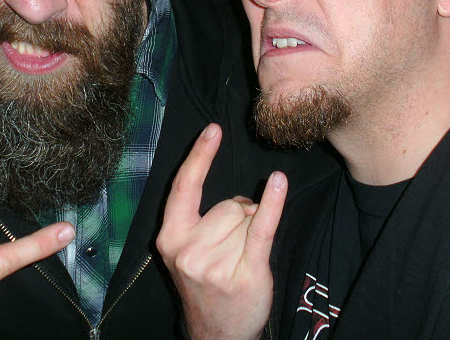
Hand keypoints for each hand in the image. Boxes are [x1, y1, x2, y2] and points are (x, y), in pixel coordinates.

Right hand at [157, 123, 286, 339]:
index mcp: (170, 238)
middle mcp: (188, 250)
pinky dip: (273, 204)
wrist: (217, 334)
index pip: (185, 187)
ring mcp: (216, 263)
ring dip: (251, 231)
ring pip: (247, 217)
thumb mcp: (188, 251)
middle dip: (238, 218)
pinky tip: (278, 183)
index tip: (212, 129)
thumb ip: (202, 219)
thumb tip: (244, 200)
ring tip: (240, 261)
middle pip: (228, 204)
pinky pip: (262, 227)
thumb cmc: (207, 286)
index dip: (200, 156)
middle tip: (230, 252)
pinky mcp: (246, 271)